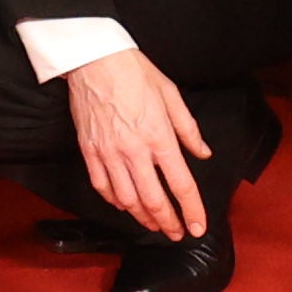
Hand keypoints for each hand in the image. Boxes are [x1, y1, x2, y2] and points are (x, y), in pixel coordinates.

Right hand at [64, 44, 215, 239]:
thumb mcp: (171, 95)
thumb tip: (203, 153)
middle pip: (154, 200)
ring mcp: (109, 153)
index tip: (197, 227)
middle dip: (169, 223)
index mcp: (159, 137)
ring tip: (154, 224)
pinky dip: (115, 202)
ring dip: (143, 218)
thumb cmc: (133, 71)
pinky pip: (102, 186)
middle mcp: (134, 151)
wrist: (93, 58)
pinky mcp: (89, 151)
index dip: (192, 210)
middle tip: (176, 233)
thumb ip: (189, 129)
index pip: (181, 185)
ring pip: (127, 200)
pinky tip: (124, 205)